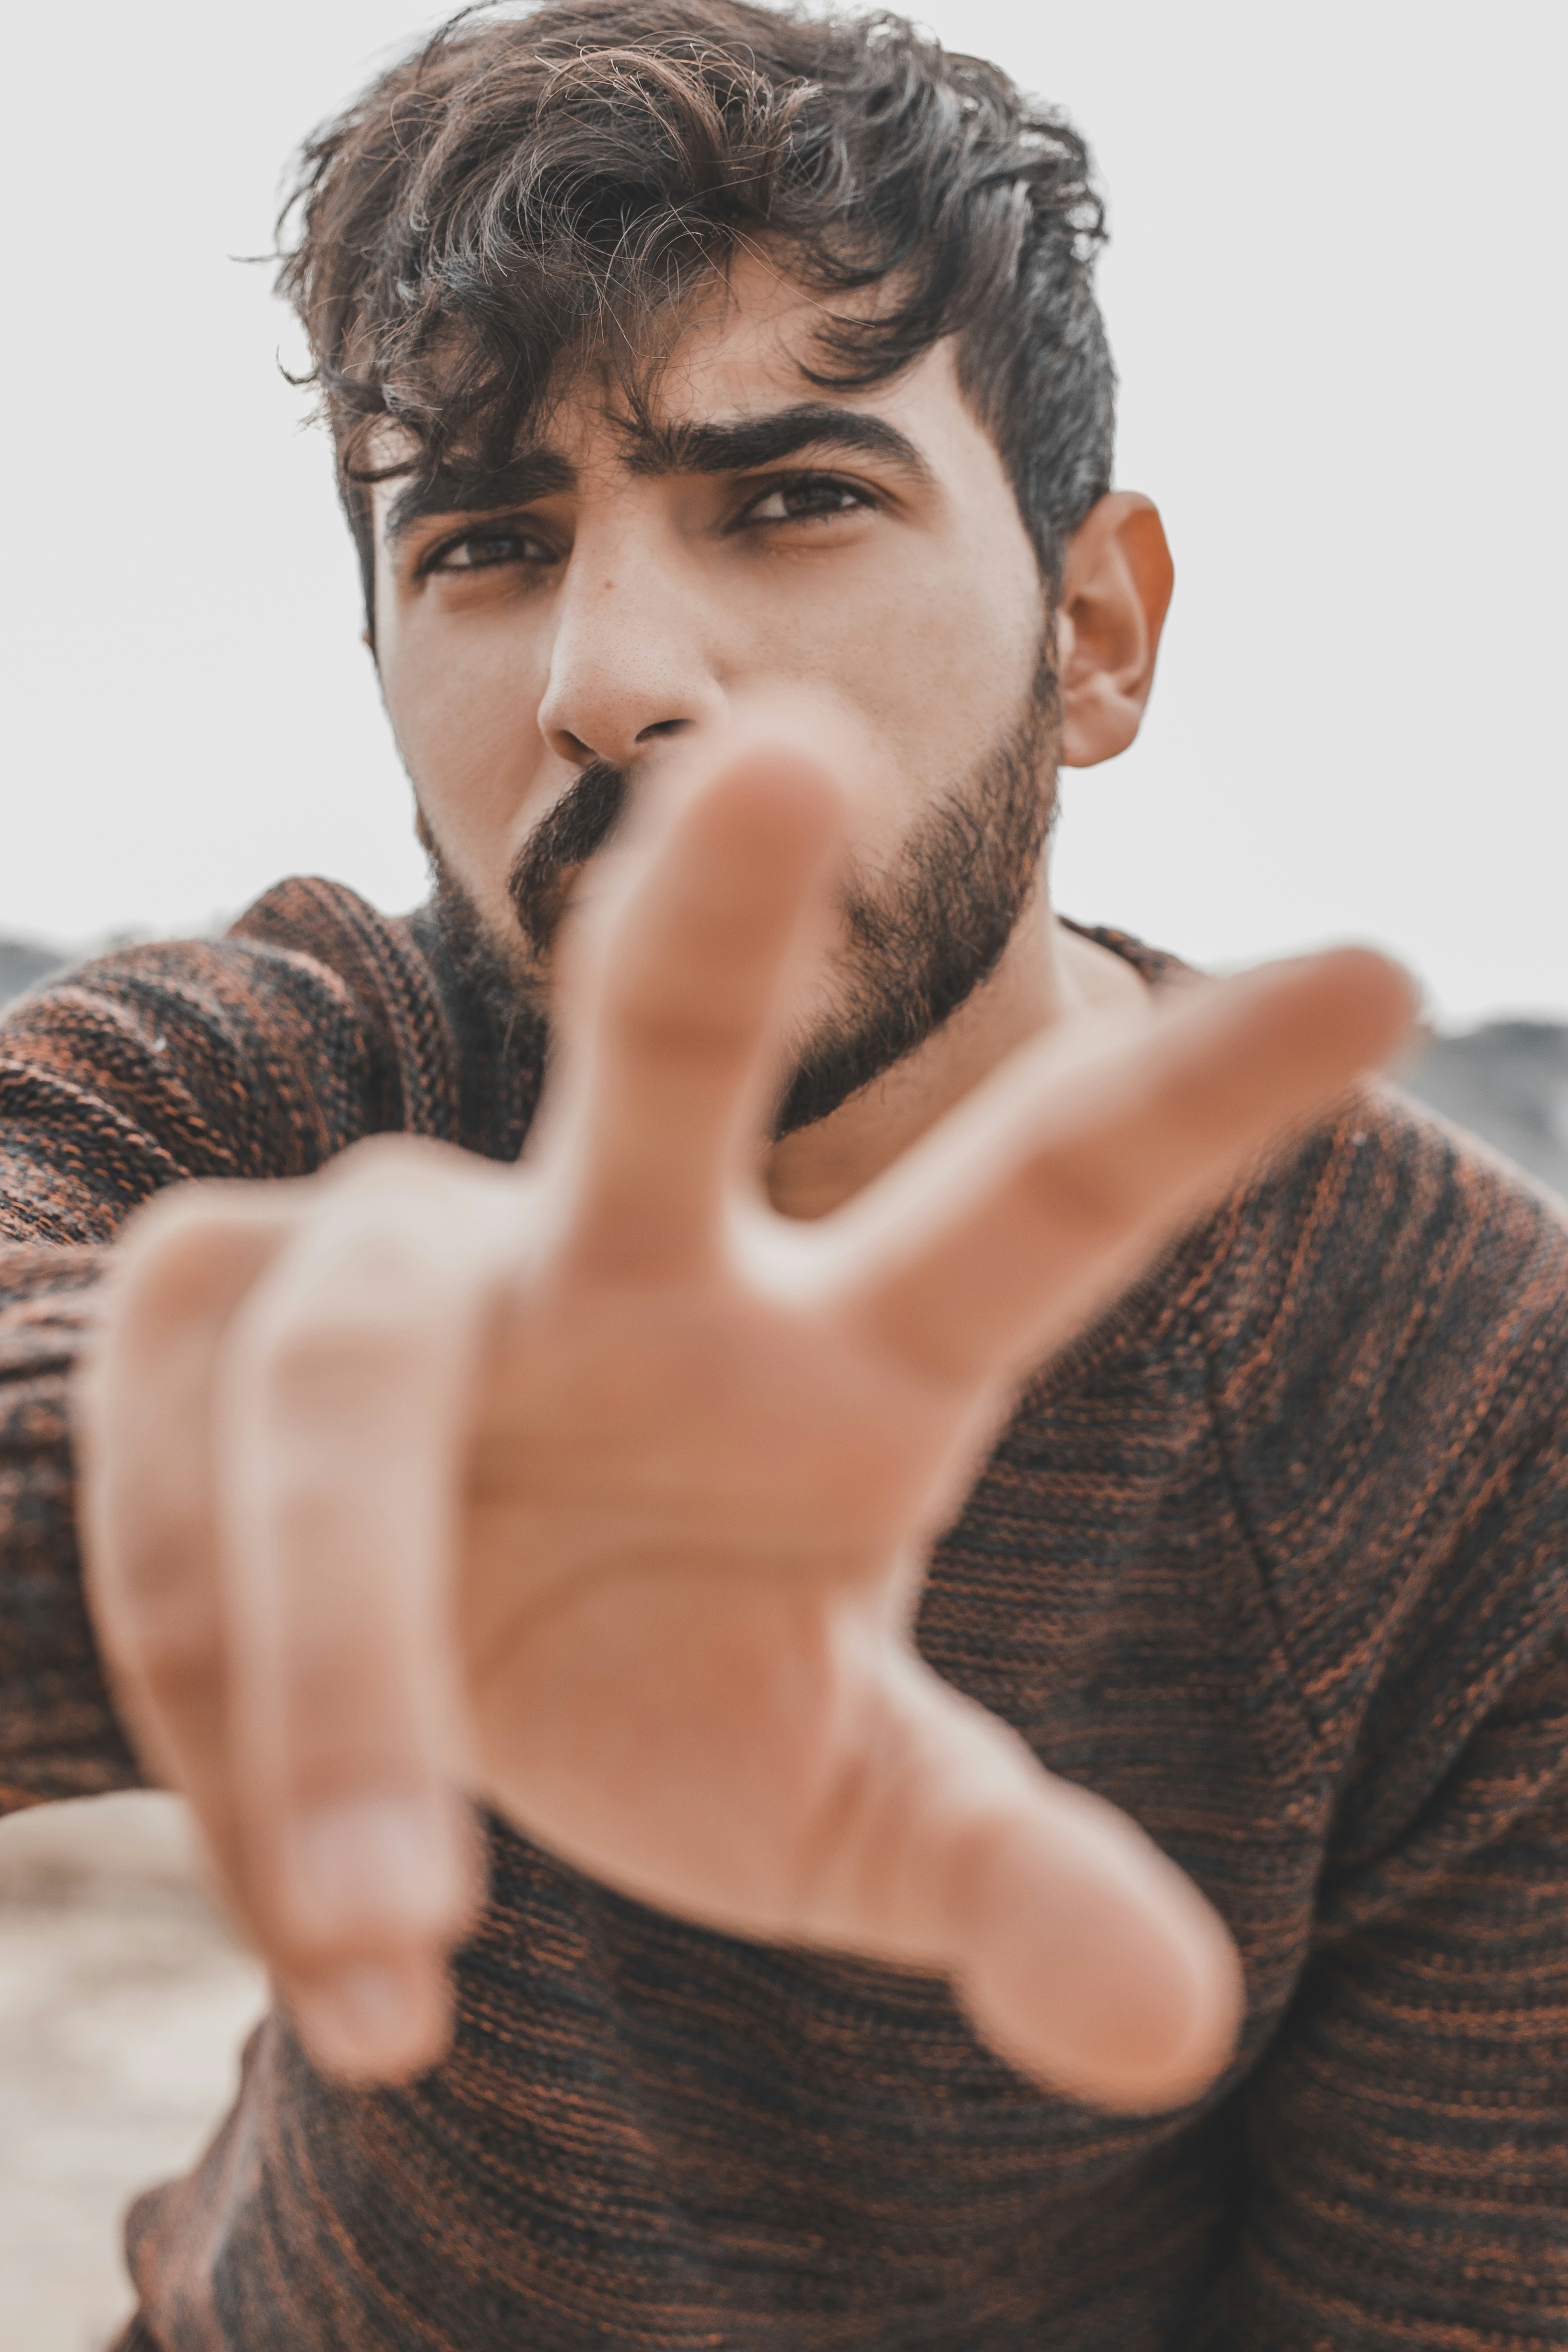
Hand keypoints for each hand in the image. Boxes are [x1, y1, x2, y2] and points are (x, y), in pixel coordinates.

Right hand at [75, 713, 1413, 2105]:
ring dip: (345, 1688)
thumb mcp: (830, 1807)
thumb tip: (1191, 2034)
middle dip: (716, 923)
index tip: (1386, 968)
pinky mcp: (197, 1311)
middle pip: (651, 1060)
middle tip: (790, 760)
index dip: (1199, 1099)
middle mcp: (615, 1253)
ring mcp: (396, 1261)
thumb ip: (999, 1874)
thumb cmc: (646, 1694)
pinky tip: (294, 1875)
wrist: (392, 1704)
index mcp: (825, 1354)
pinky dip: (228, 1727)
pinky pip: (172, 1527)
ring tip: (388, 1949)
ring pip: (334, 1417)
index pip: (1040, 1202)